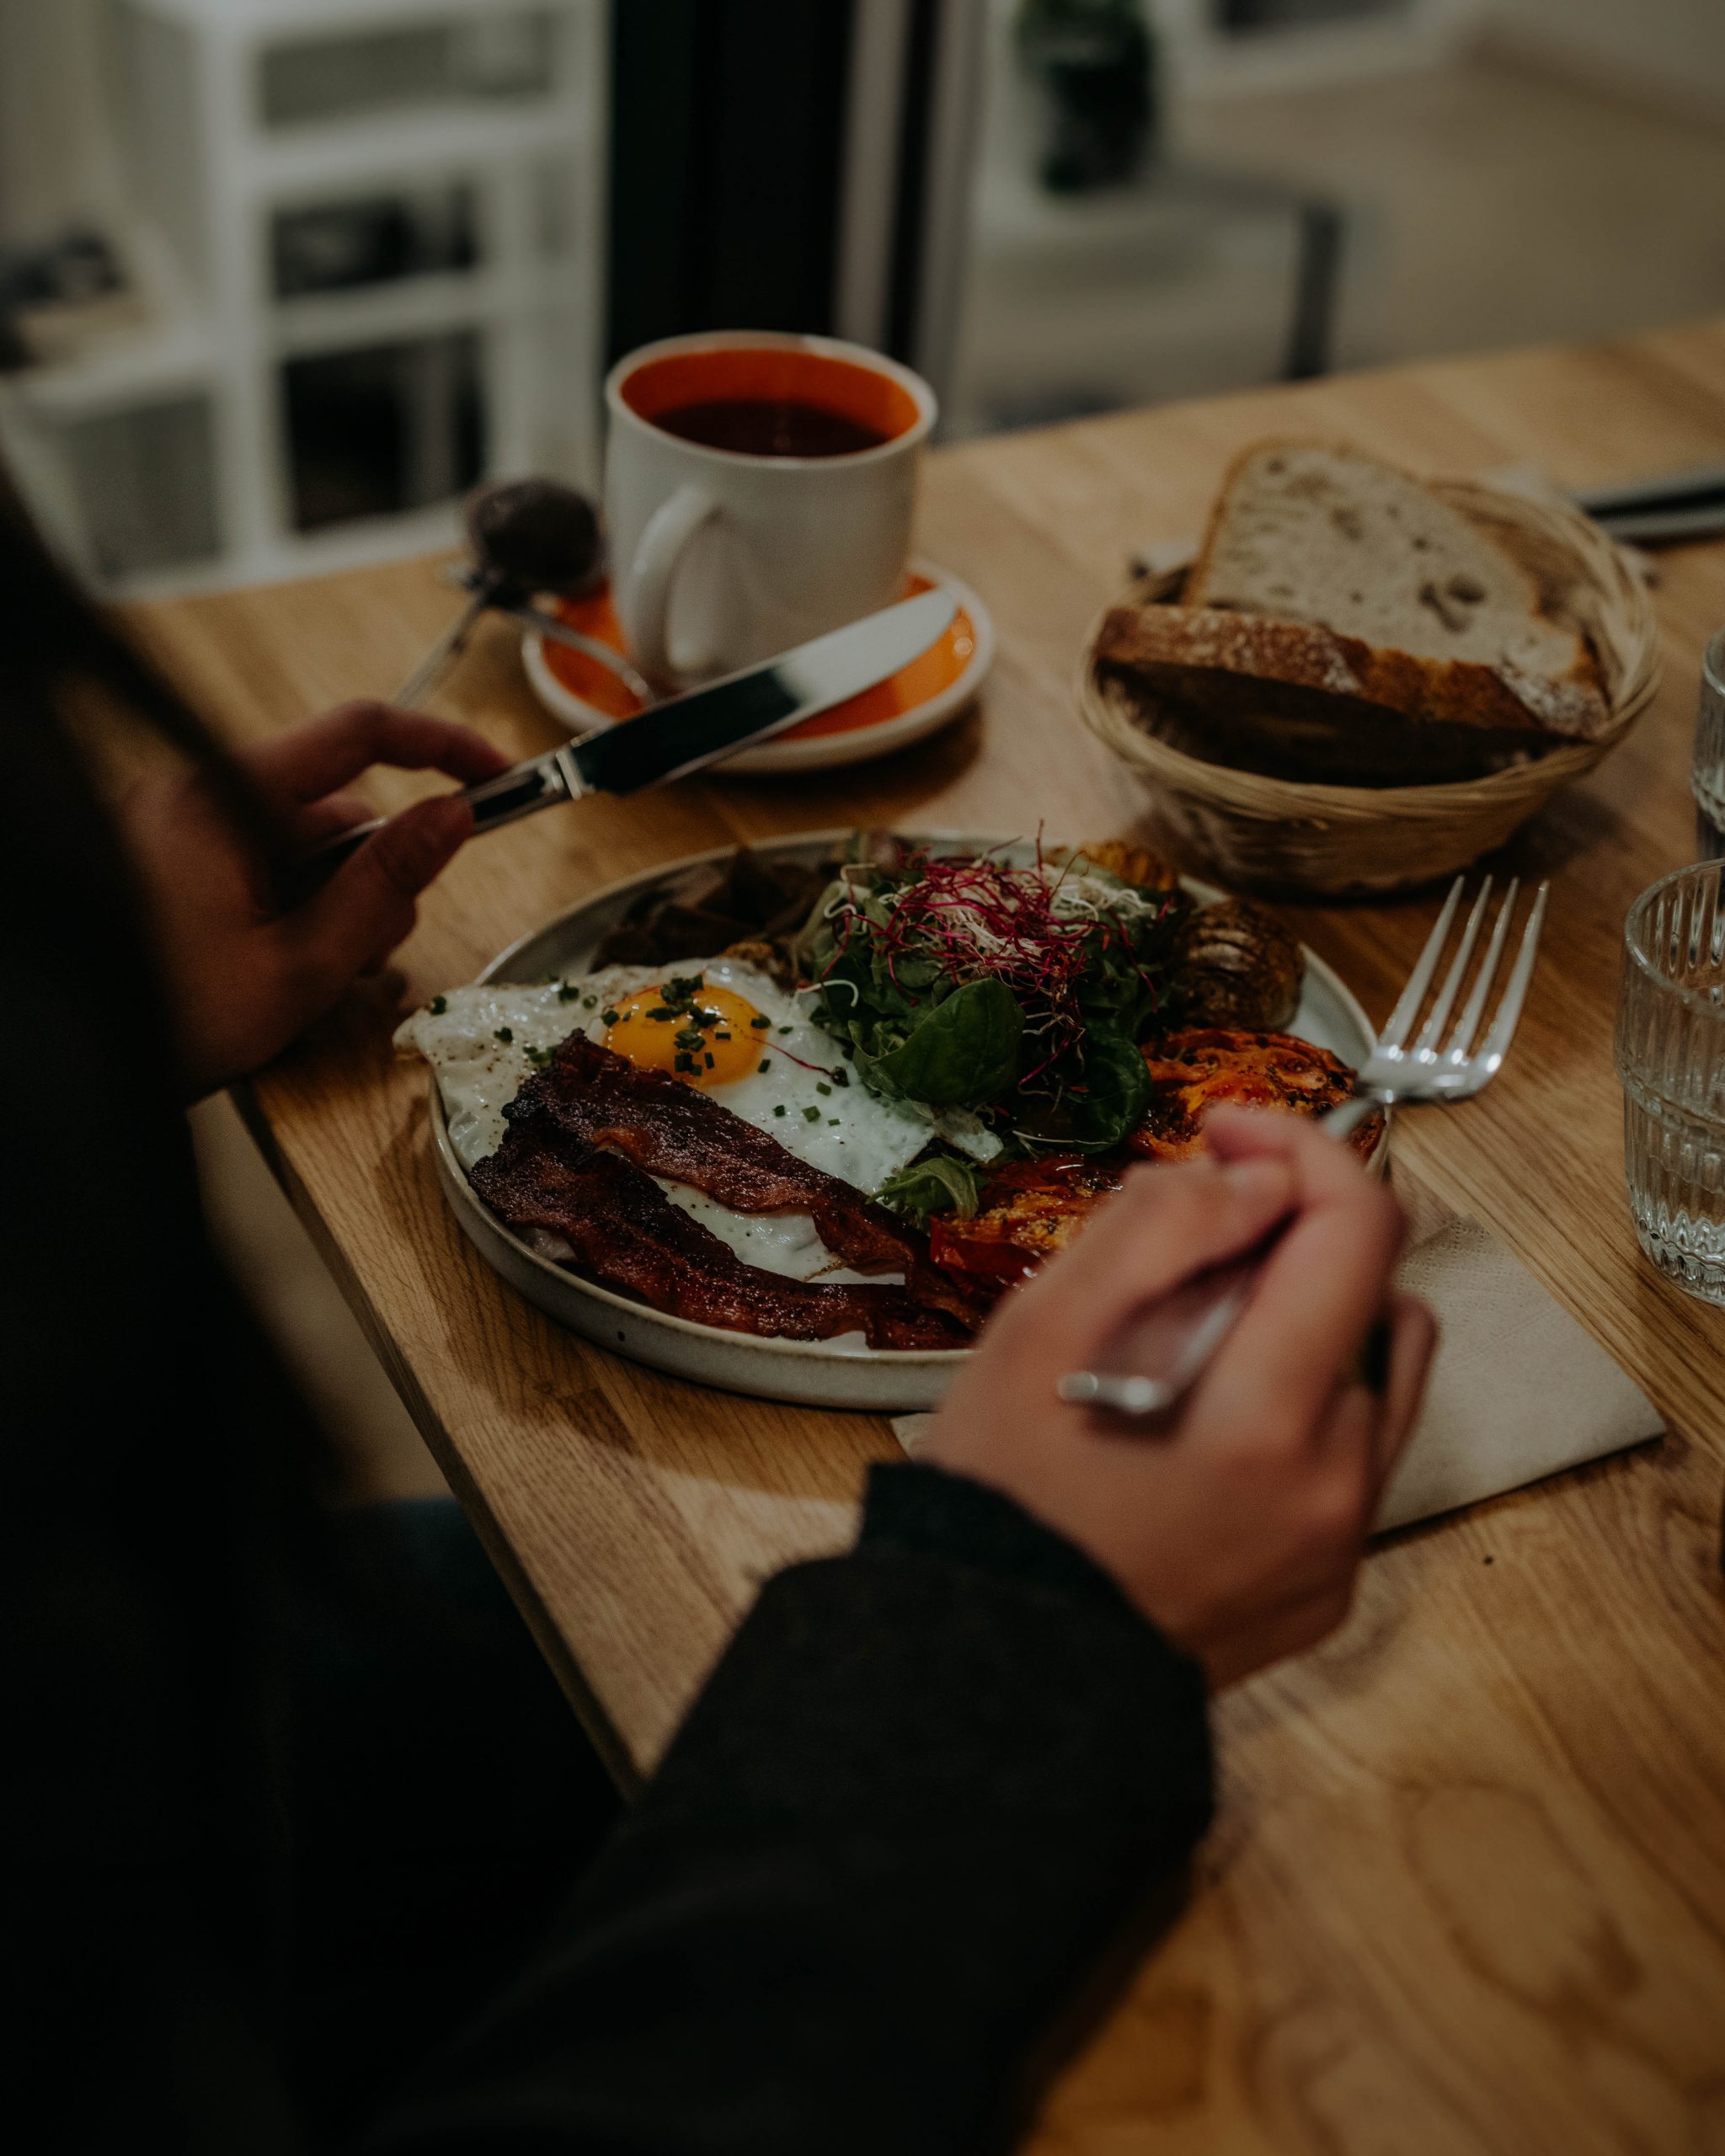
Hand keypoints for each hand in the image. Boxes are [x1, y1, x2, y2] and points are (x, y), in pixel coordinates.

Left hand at [119, 700, 509, 1094]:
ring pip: (304, 848)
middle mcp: (199, 797)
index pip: (361, 734)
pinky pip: (260, 867)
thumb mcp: (299, 966)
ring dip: (334, 908)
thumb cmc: (163, 1021)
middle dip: (377, 877)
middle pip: (337, 808)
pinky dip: (289, 913)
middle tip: (370, 954)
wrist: (76, 1068)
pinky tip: (274, 970)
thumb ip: (385, 887)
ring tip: (307, 979)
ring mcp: (180, 830)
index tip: (497, 777)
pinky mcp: (172, 863)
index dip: (443, 749)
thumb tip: (453, 818)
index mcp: (225, 799)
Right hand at [919, 1111, 1435, 1689]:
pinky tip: (1206, 1417)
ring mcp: (1341, 1544)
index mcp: (1265, 1421)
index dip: (1300, 1146)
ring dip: (1310, 1317)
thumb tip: (1255, 1179)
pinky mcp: (1331, 1582)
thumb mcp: (1036, 1335)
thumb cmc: (998, 1501)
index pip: (1358, 1229)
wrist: (990, 1673)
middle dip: (1294, 1234)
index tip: (1227, 1131)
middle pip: (1377, 1293)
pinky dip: (1303, 1401)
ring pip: (1380, 1372)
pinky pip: (1355, 1453)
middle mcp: (1334, 1488)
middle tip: (1189, 1244)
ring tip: (1199, 1332)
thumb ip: (1156, 1234)